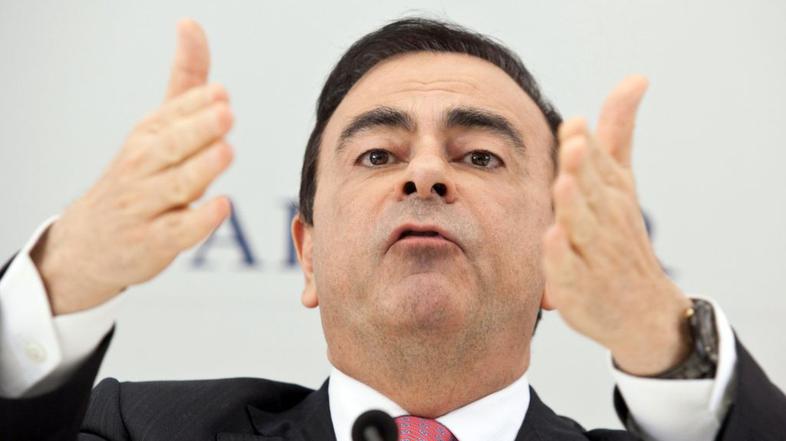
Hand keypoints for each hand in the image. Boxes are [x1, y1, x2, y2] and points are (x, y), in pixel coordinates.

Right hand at [30, 19, 233, 315]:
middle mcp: (144, 166)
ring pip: (177, 185)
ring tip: (226, 152)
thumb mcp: (157, 128)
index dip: (197, 105)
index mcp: (147, 135)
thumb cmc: (140, 175)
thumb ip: (185, 82)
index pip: (172, 115)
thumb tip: (191, 25)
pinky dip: (200, 220)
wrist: (92, 242)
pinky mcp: (156, 242)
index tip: (221, 94)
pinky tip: (221, 206)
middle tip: (225, 114)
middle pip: (172, 145)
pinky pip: (179, 231)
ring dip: (202, 168)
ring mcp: (147, 205)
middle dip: (198, 129)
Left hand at [541, 76, 693, 375]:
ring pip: (581, 225)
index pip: (597, 162)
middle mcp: (604, 218)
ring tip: (565, 183)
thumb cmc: (621, 235)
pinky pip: (568, 270)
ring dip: (574, 204)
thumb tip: (635, 77)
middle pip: (591, 188)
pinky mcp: (579, 287)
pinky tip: (553, 239)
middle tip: (576, 143)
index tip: (576, 124)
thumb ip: (618, 132)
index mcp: (612, 191)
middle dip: (583, 166)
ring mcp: (593, 253)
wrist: (645, 310)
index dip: (584, 144)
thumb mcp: (622, 181)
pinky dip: (562, 257)